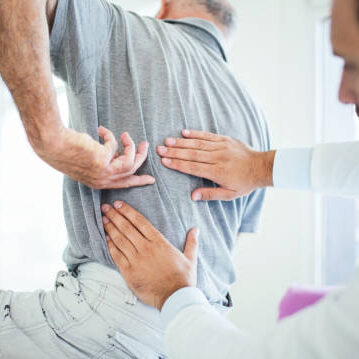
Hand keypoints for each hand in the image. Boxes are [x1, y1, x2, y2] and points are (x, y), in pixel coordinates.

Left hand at [38, 126, 154, 188]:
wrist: (53, 144)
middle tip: (145, 145)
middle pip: (132, 171)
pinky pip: (115, 145)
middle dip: (141, 157)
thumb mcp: (90, 162)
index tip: (151, 179)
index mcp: (99, 183)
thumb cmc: (68, 151)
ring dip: (131, 146)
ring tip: (126, 134)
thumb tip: (118, 153)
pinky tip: (100, 130)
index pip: (124, 184)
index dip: (139, 181)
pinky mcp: (103, 160)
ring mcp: (103, 172)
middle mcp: (103, 180)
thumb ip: (105, 162)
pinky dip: (109, 135)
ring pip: (130, 161)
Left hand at [101, 201, 198, 309]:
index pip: (140, 222)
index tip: (118, 204)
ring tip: (103, 219)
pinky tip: (105, 238)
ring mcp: (136, 260)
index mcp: (159, 242)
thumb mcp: (190, 258)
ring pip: (120, 240)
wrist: (175, 298)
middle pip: (127, 228)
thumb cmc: (183, 278)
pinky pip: (117, 256)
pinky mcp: (129, 272)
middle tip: (105, 207)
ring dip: (110, 228)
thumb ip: (191, 242)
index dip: (128, 211)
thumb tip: (196, 229)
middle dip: (115, 216)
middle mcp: (146, 248)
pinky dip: (110, 246)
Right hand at [157, 130, 275, 200]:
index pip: (193, 167)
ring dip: (181, 142)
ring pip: (197, 143)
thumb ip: (210, 195)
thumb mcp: (229, 194)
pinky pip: (208, 135)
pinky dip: (195, 133)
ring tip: (167, 141)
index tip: (164, 161)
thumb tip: (192, 196)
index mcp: (217, 172)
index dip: (178, 164)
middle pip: (192, 154)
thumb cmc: (244, 183)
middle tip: (160, 150)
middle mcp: (217, 158)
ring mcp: (221, 147)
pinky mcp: (225, 139)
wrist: (261, 167)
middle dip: (174, 152)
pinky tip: (184, 132)